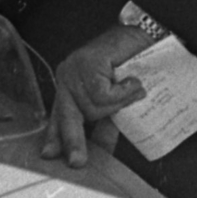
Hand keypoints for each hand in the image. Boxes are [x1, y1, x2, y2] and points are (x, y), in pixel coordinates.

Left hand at [39, 24, 150, 168]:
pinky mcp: (88, 63)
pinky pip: (104, 94)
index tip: (53, 155)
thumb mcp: (114, 100)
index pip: (60, 117)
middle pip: (67, 116)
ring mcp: (76, 69)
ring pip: (93, 107)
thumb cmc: (130, 65)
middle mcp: (68, 78)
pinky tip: (132, 80)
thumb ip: (105, 119)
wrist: (143, 35)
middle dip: (73, 140)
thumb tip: (102, 149)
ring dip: (117, 104)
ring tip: (131, 89)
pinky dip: (123, 92)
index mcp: (70, 87)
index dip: (57, 137)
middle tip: (77, 162)